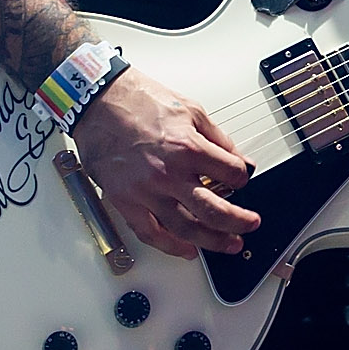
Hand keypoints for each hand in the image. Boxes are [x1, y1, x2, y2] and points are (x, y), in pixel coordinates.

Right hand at [70, 66, 258, 258]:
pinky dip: (170, 246)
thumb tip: (239, 160)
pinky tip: (187, 249)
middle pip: (214, 210)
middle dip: (239, 221)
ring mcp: (144, 191)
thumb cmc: (139, 101)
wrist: (98, 101)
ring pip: (185, 228)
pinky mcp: (124, 200)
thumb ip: (218, 139)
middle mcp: (167, 173)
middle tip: (250, 225)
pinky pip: (149, 233)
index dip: (242, 177)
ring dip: (212, 241)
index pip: (231, 174)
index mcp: (187, 148)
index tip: (241, 179)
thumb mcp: (191, 111)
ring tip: (228, 244)